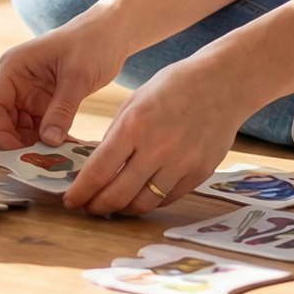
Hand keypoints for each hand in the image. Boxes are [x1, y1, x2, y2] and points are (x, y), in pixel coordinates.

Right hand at [0, 15, 128, 150]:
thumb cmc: (91, 42)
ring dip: (35, 146)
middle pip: (3, 123)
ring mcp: (29, 94)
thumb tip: (48, 142)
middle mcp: (15, 83)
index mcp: (12, 68)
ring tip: (56, 160)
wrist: (111, 32)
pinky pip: (40, 129)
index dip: (0, 134)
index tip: (19, 155)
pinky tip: (66, 151)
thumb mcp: (77, 76)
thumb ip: (62, 109)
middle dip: (18, 144)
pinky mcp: (44, 103)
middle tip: (40, 163)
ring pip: (21, 130)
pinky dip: (50, 141)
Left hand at [65, 59, 245, 217]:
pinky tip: (140, 196)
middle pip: (118, 195)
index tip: (70, 200)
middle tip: (88, 208)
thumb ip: (117, 136)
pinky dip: (150, 200)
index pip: (98, 171)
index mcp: (134, 126)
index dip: (81, 192)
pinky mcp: (199, 173)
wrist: (223, 84)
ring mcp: (181, 164)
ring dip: (123, 209)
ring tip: (113, 206)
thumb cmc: (174, 87)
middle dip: (97, 206)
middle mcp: (157, 149)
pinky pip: (167, 198)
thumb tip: (98, 168)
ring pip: (143, 203)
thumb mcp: (135, 102)